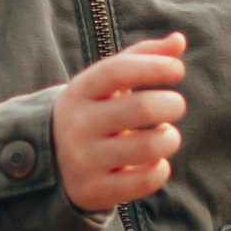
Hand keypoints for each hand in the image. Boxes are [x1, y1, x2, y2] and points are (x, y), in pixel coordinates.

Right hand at [53, 34, 186, 212]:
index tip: (178, 70)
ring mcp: (84, 160)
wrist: (50, 160)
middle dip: (172, 104)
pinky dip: (160, 169)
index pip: (119, 70)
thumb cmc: (94, 110)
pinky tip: (155, 162)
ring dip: (170, 138)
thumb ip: (142, 57)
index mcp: (80, 91)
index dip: (155, 65)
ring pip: (149, 147)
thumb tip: (179, 40)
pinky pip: (144, 180)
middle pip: (141, 108)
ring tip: (167, 135)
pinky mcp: (94, 190)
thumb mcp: (107, 83)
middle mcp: (78, 124)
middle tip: (176, 105)